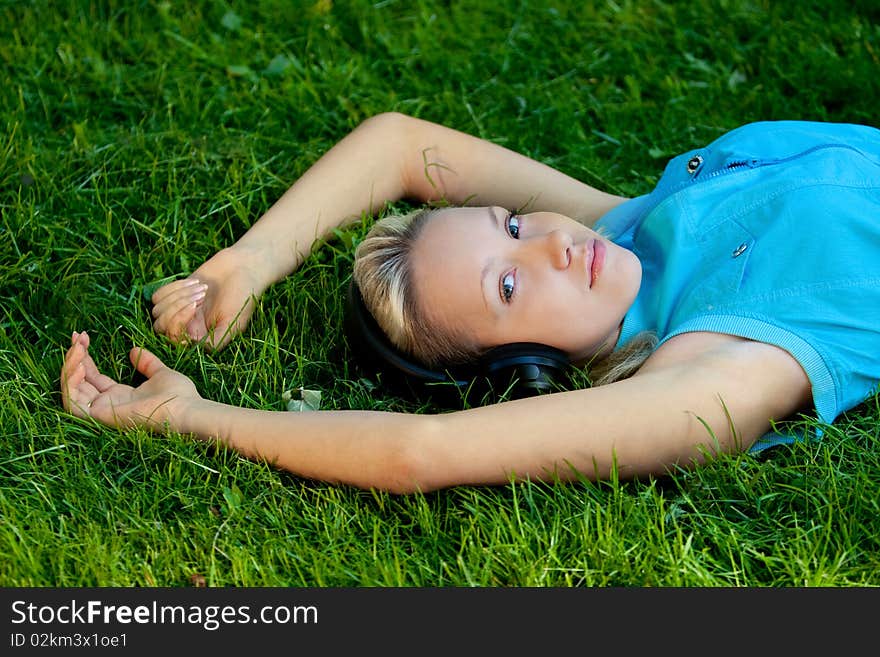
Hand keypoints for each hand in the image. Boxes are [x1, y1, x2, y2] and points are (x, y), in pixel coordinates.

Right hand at [60, 331, 200, 432]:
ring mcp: (102, 411)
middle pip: (79, 381)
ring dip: (69, 367)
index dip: (84, 357)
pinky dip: (70, 384)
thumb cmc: (179, 395)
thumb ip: (147, 363)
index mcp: (120, 395)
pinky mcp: (99, 416)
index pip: (93, 377)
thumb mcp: (160, 373)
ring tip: (78, 348)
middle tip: (78, 336)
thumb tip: (134, 350)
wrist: (186, 409)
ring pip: (71, 391)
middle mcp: (108, 404)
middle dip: (74, 357)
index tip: (83, 336)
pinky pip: (72, 403)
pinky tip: (79, 365)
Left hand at [151, 246, 265, 349]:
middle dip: (176, 309)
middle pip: (161, 327)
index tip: (195, 307)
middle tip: (201, 296)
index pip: (174, 340)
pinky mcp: (174, 294)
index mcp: (200, 338)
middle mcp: (187, 326)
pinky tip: (196, 282)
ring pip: (158, 311)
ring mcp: (179, 310)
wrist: (243, 269)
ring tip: (203, 288)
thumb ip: (213, 341)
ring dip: (178, 296)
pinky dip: (174, 287)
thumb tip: (189, 344)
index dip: (177, 325)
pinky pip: (158, 297)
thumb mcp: (233, 322)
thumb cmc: (242, 298)